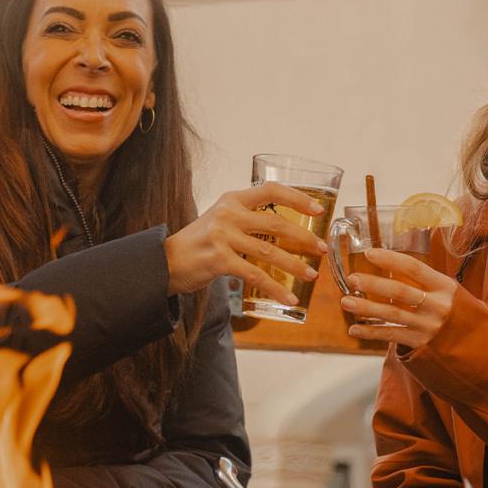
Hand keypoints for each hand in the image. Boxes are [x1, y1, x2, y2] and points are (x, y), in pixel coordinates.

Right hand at [163, 183, 328, 302]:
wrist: (166, 261)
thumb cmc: (199, 242)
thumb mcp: (221, 220)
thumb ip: (247, 220)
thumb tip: (285, 230)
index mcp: (232, 199)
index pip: (271, 190)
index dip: (297, 198)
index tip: (319, 209)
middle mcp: (228, 213)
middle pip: (276, 222)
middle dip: (304, 238)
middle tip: (322, 249)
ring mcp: (223, 236)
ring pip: (269, 251)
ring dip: (295, 265)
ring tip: (312, 275)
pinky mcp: (219, 260)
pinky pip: (255, 275)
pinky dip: (275, 288)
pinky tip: (288, 298)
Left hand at [340, 249, 456, 349]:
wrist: (481, 348)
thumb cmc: (460, 313)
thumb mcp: (452, 293)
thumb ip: (427, 282)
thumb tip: (392, 267)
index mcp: (445, 286)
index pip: (414, 267)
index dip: (390, 258)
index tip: (369, 253)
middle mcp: (437, 305)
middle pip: (400, 291)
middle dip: (373, 284)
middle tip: (352, 278)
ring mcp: (428, 326)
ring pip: (392, 314)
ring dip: (366, 307)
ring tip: (346, 302)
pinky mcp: (421, 344)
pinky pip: (391, 335)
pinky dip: (371, 332)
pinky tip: (354, 329)